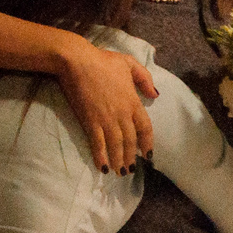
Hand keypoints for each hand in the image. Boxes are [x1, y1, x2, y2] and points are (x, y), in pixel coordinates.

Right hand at [53, 37, 157, 172]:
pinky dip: (101, 156)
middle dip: (131, 157)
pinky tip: (103, 167)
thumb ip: (144, 78)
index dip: (147, 143)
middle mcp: (122, 114)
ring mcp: (106, 119)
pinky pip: (98, 143)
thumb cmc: (103, 60)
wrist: (78, 61)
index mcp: (133, 101)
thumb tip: (155, 94)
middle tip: (130, 170)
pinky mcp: (90, 121)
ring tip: (119, 173)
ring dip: (119, 161)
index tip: (148, 155)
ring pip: (116, 145)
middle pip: (130, 141)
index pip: (145, 127)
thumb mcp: (129, 63)